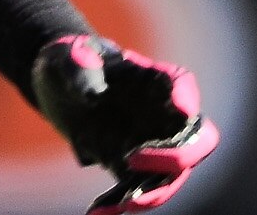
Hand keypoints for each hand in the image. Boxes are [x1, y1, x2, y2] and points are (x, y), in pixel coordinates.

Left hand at [31, 35, 218, 211]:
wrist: (57, 90)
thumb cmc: (67, 62)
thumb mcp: (63, 56)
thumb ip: (77, 63)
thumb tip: (89, 93)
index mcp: (152, 79)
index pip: (182, 85)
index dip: (186, 98)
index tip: (182, 109)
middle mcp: (161, 114)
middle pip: (198, 140)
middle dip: (179, 157)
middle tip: (134, 161)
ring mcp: (150, 144)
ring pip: (173, 176)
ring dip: (153, 194)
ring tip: (122, 204)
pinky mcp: (128, 168)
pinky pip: (135, 192)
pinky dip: (119, 205)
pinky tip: (95, 211)